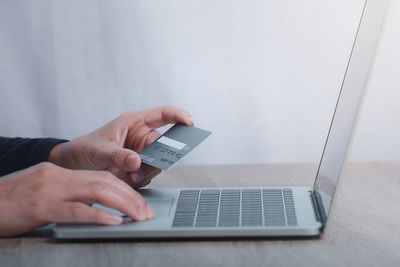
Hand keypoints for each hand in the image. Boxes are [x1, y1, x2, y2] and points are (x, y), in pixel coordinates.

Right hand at [0, 162, 154, 236]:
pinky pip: (75, 210)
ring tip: (139, 216)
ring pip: (96, 191)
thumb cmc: (10, 200)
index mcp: (61, 173)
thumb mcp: (42, 191)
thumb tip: (95, 206)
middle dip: (130, 197)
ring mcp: (50, 189)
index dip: (125, 190)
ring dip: (122, 204)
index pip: (101, 176)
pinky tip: (113, 221)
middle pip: (104, 182)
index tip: (140, 203)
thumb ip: (68, 194)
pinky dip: (98, 215)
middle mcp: (58, 176)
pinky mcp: (41, 206)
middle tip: (147, 212)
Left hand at [49, 106, 193, 187]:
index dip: (179, 116)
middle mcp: (141, 137)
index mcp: (134, 122)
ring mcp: (141, 153)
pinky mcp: (138, 168)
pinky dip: (141, 179)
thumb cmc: (84, 149)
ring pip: (158, 163)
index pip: (163, 114)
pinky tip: (127, 179)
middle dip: (161, 156)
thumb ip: (118, 155)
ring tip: (131, 176)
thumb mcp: (99, 150)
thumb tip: (137, 161)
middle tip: (150, 164)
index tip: (190, 123)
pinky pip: (149, 174)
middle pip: (165, 145)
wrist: (73, 167)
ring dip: (148, 171)